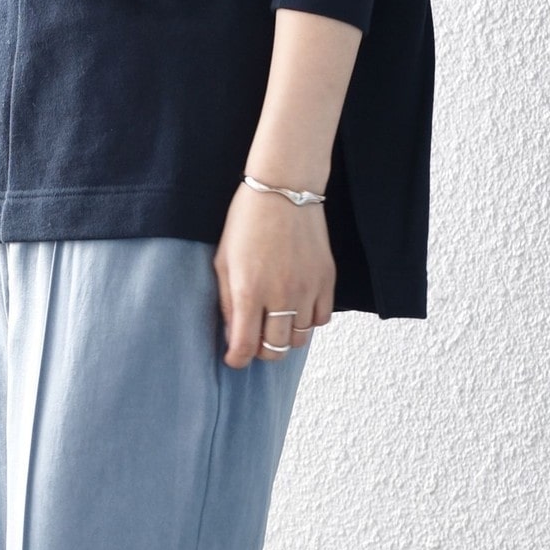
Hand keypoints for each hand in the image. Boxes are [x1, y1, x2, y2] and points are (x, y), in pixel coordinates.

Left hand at [213, 180, 335, 369]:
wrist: (284, 189)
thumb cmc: (247, 221)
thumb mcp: (223, 261)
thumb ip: (227, 303)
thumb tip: (233, 337)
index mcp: (249, 291)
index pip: (245, 347)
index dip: (237, 360)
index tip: (234, 358)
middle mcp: (280, 296)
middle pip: (275, 350)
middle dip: (262, 351)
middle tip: (255, 338)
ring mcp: (307, 289)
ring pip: (300, 339)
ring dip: (286, 336)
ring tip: (276, 320)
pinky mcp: (326, 280)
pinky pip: (321, 320)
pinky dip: (308, 321)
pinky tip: (297, 306)